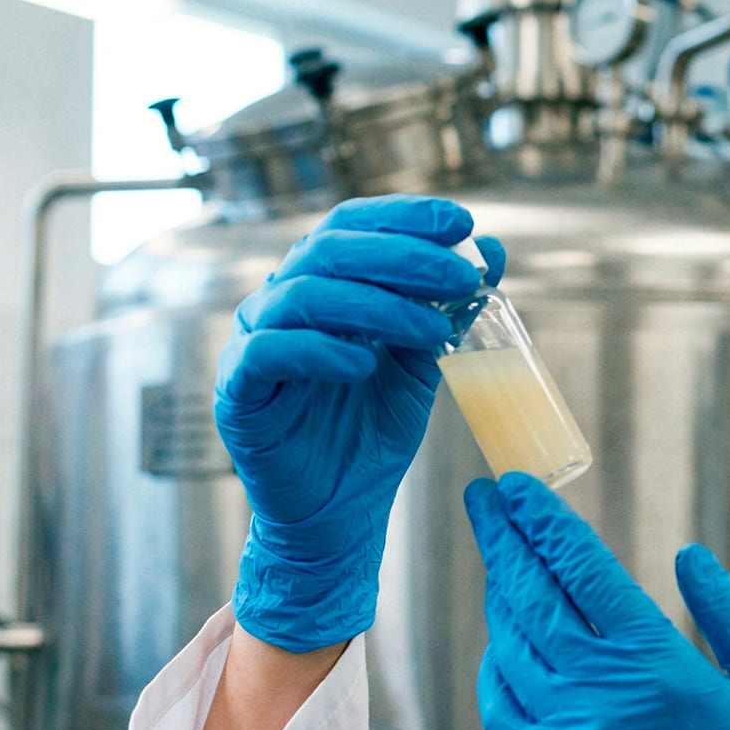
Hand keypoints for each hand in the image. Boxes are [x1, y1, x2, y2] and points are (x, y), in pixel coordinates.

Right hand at [216, 195, 504, 651]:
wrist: (339, 512)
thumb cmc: (372, 434)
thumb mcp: (422, 366)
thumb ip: (448, 311)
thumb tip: (492, 251)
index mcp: (323, 286)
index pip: (353, 226)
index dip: (404, 217)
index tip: (462, 224)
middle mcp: (281, 302)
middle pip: (330, 250)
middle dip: (402, 256)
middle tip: (458, 273)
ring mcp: (253, 342)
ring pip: (303, 295)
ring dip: (375, 304)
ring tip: (430, 328)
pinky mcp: (237, 390)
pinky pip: (268, 352)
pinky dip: (320, 349)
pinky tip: (364, 363)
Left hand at [465, 473, 729, 729]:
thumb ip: (729, 612)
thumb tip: (687, 557)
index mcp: (656, 664)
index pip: (581, 569)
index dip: (542, 520)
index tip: (515, 487)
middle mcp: (599, 696)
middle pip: (531, 596)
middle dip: (503, 538)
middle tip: (482, 499)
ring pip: (510, 648)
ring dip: (502, 596)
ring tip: (502, 562)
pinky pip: (502, 707)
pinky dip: (496, 665)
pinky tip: (506, 642)